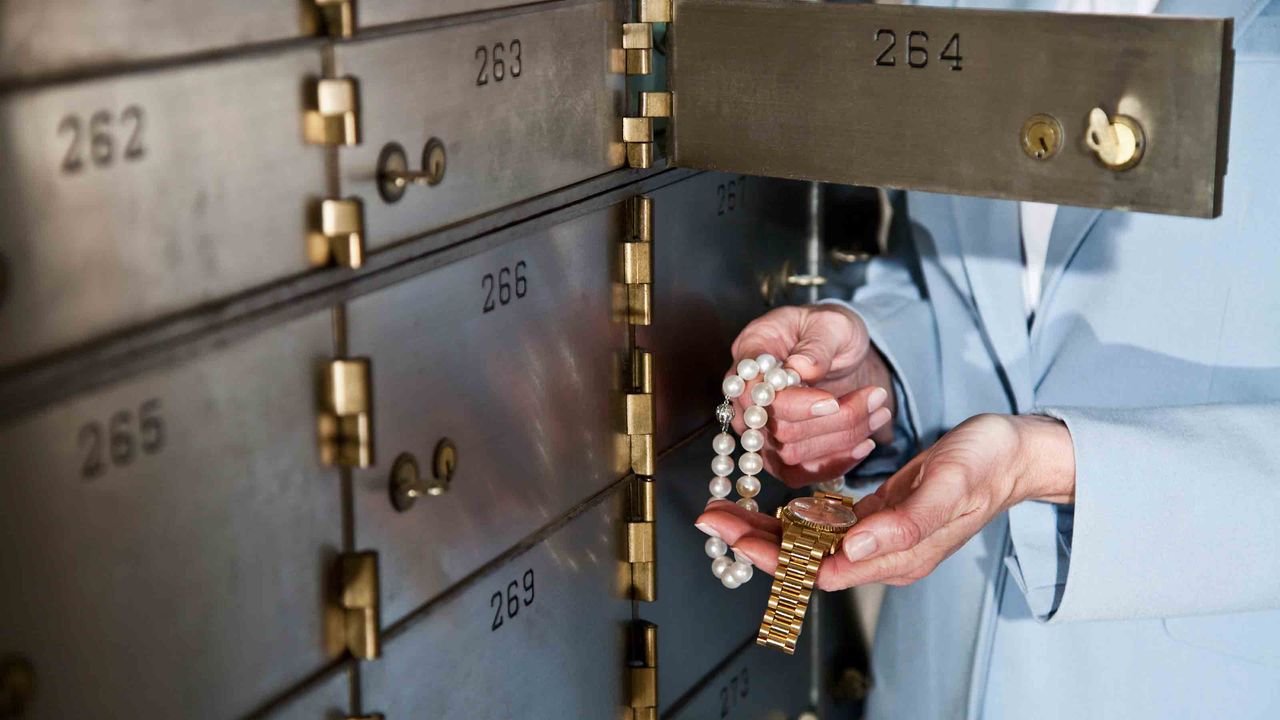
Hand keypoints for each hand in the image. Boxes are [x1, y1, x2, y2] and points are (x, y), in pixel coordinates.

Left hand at [696, 414, 1075, 589]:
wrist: (1015, 453)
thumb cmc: (986, 463)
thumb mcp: (949, 484)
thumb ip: (904, 523)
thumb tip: (852, 550)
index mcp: (898, 554)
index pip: (818, 568)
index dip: (771, 556)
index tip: (731, 534)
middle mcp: (884, 554)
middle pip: (805, 560)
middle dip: (754, 542)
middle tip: (711, 517)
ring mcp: (881, 538)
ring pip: (810, 544)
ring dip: (766, 531)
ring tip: (725, 511)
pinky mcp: (880, 518)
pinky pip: (826, 527)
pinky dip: (792, 519)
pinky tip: (769, 508)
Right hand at [727, 304, 895, 486]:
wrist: (838, 351)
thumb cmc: (829, 330)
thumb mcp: (832, 323)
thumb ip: (817, 345)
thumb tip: (801, 369)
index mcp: (751, 353)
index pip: (757, 391)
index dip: (794, 404)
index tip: (833, 401)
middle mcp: (746, 396)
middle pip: (777, 428)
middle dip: (834, 421)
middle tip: (876, 398)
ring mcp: (758, 429)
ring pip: (791, 453)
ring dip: (842, 439)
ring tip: (880, 412)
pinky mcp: (776, 453)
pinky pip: (798, 473)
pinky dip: (835, 464)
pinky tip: (865, 444)